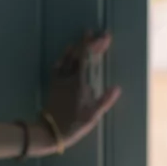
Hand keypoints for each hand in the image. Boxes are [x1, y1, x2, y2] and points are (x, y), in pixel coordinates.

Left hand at [36, 31, 121, 154]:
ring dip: (79, 46)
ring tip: (87, 36)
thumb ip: (104, 101)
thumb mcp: (92, 116)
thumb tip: (117, 88)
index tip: (104, 37)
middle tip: (102, 35)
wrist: (49, 130)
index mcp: (80, 83)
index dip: (95, 46)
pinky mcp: (54, 83)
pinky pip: (59, 64)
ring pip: (70, 57)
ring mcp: (60, 79)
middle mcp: (69, 77)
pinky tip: (68, 49)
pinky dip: (65, 55)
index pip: (87, 58)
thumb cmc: (73, 124)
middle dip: (91, 43)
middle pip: (80, 55)